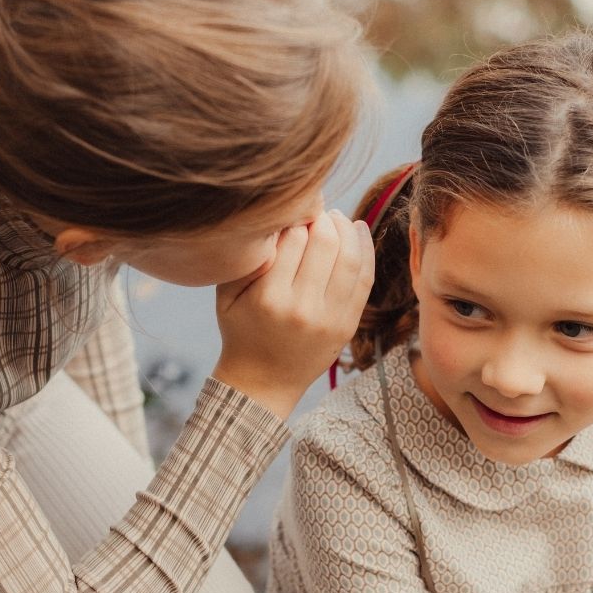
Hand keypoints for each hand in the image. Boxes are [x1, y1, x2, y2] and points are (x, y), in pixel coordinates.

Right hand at [212, 209, 373, 417]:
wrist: (263, 382)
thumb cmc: (241, 330)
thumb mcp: (227, 294)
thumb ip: (247, 257)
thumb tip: (277, 219)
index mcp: (269, 298)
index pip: (292, 237)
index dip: (295, 215)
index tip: (293, 209)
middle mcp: (302, 309)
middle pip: (326, 242)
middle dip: (324, 217)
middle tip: (317, 210)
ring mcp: (330, 319)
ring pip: (350, 258)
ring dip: (346, 229)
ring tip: (336, 218)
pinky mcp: (347, 325)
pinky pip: (364, 279)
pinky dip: (365, 249)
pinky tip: (357, 231)